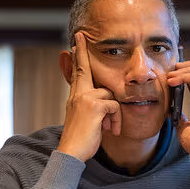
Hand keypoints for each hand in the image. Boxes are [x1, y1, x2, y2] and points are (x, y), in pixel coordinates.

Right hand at [57, 32, 121, 160]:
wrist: (72, 152)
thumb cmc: (82, 139)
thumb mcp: (87, 119)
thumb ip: (94, 106)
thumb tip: (108, 100)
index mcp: (75, 96)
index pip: (77, 72)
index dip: (77, 57)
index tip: (76, 42)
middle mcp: (78, 94)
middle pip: (84, 68)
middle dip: (82, 52)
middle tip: (79, 36)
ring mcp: (85, 98)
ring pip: (111, 94)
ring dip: (114, 113)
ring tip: (109, 128)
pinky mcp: (95, 106)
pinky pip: (115, 106)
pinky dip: (117, 120)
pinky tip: (112, 130)